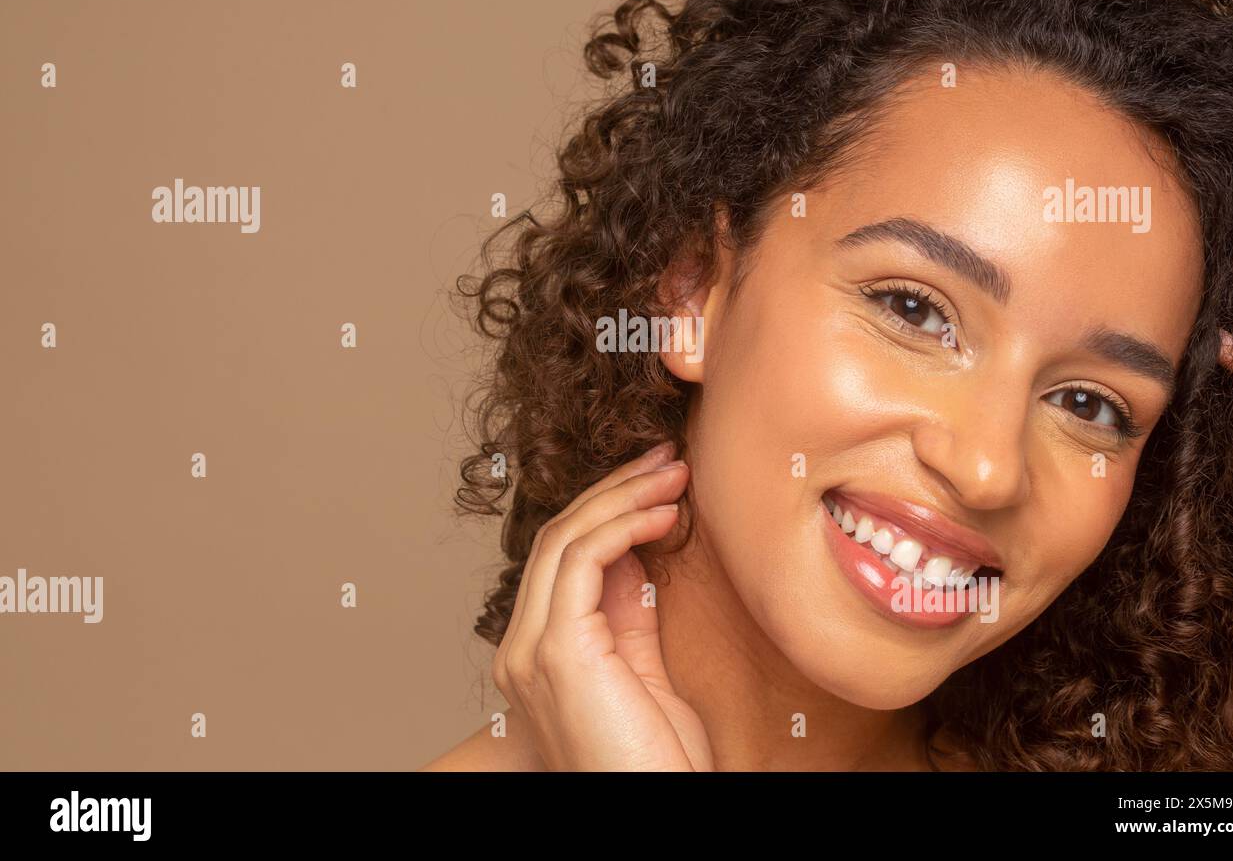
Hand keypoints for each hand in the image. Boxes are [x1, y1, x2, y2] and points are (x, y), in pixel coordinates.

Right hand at [492, 442, 713, 770]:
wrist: (656, 812)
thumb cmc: (658, 762)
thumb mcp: (645, 674)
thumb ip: (629, 615)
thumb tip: (637, 554)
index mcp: (539, 651)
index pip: (563, 556)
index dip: (610, 508)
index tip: (659, 478)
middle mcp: (521, 647)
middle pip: (558, 536)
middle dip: (616, 489)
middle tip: (668, 457)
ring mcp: (531, 649)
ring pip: (564, 537)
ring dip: (624, 496)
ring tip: (675, 474)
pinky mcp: (555, 650)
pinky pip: (582, 560)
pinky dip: (624, 525)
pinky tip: (665, 514)